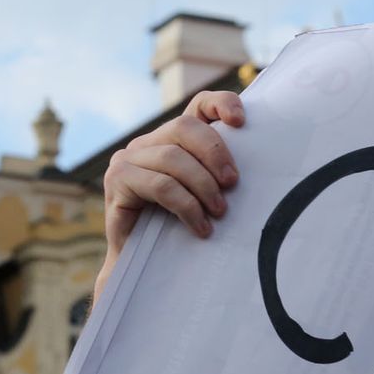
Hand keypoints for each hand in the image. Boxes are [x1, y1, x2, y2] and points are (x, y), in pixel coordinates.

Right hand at [97, 90, 244, 294]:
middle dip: (215, 153)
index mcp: (171, 139)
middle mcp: (147, 143)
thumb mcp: (204, 197)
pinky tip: (200, 227)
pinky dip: (186, 206)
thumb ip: (219, 176)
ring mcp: (127, 159)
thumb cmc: (178, 232)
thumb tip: (256, 168)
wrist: (141, 270)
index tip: (242, 122)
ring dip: (203, 186)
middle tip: (233, 184)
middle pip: (185, 127)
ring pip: (172, 158)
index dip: (221, 103)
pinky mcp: (117, 181)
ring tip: (220, 213)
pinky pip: (160, 185)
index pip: (198, 105)